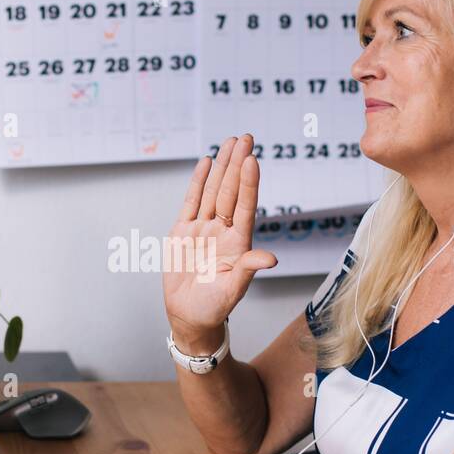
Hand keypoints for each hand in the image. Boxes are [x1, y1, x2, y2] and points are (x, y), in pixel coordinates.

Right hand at [164, 135, 276, 351]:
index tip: (252, 160)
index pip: (245, 206)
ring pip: (213, 191)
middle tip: (245, 137)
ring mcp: (204, 228)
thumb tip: (270, 258)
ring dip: (222, 166)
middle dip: (237, 163)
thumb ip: (248, 269)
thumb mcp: (233, 290)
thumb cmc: (215, 306)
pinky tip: (206, 163)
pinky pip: (192, 201)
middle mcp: (223, 231)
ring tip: (230, 142)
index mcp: (238, 243)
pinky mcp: (183, 231)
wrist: (189, 316)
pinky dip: (198, 182)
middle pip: (231, 191)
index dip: (249, 183)